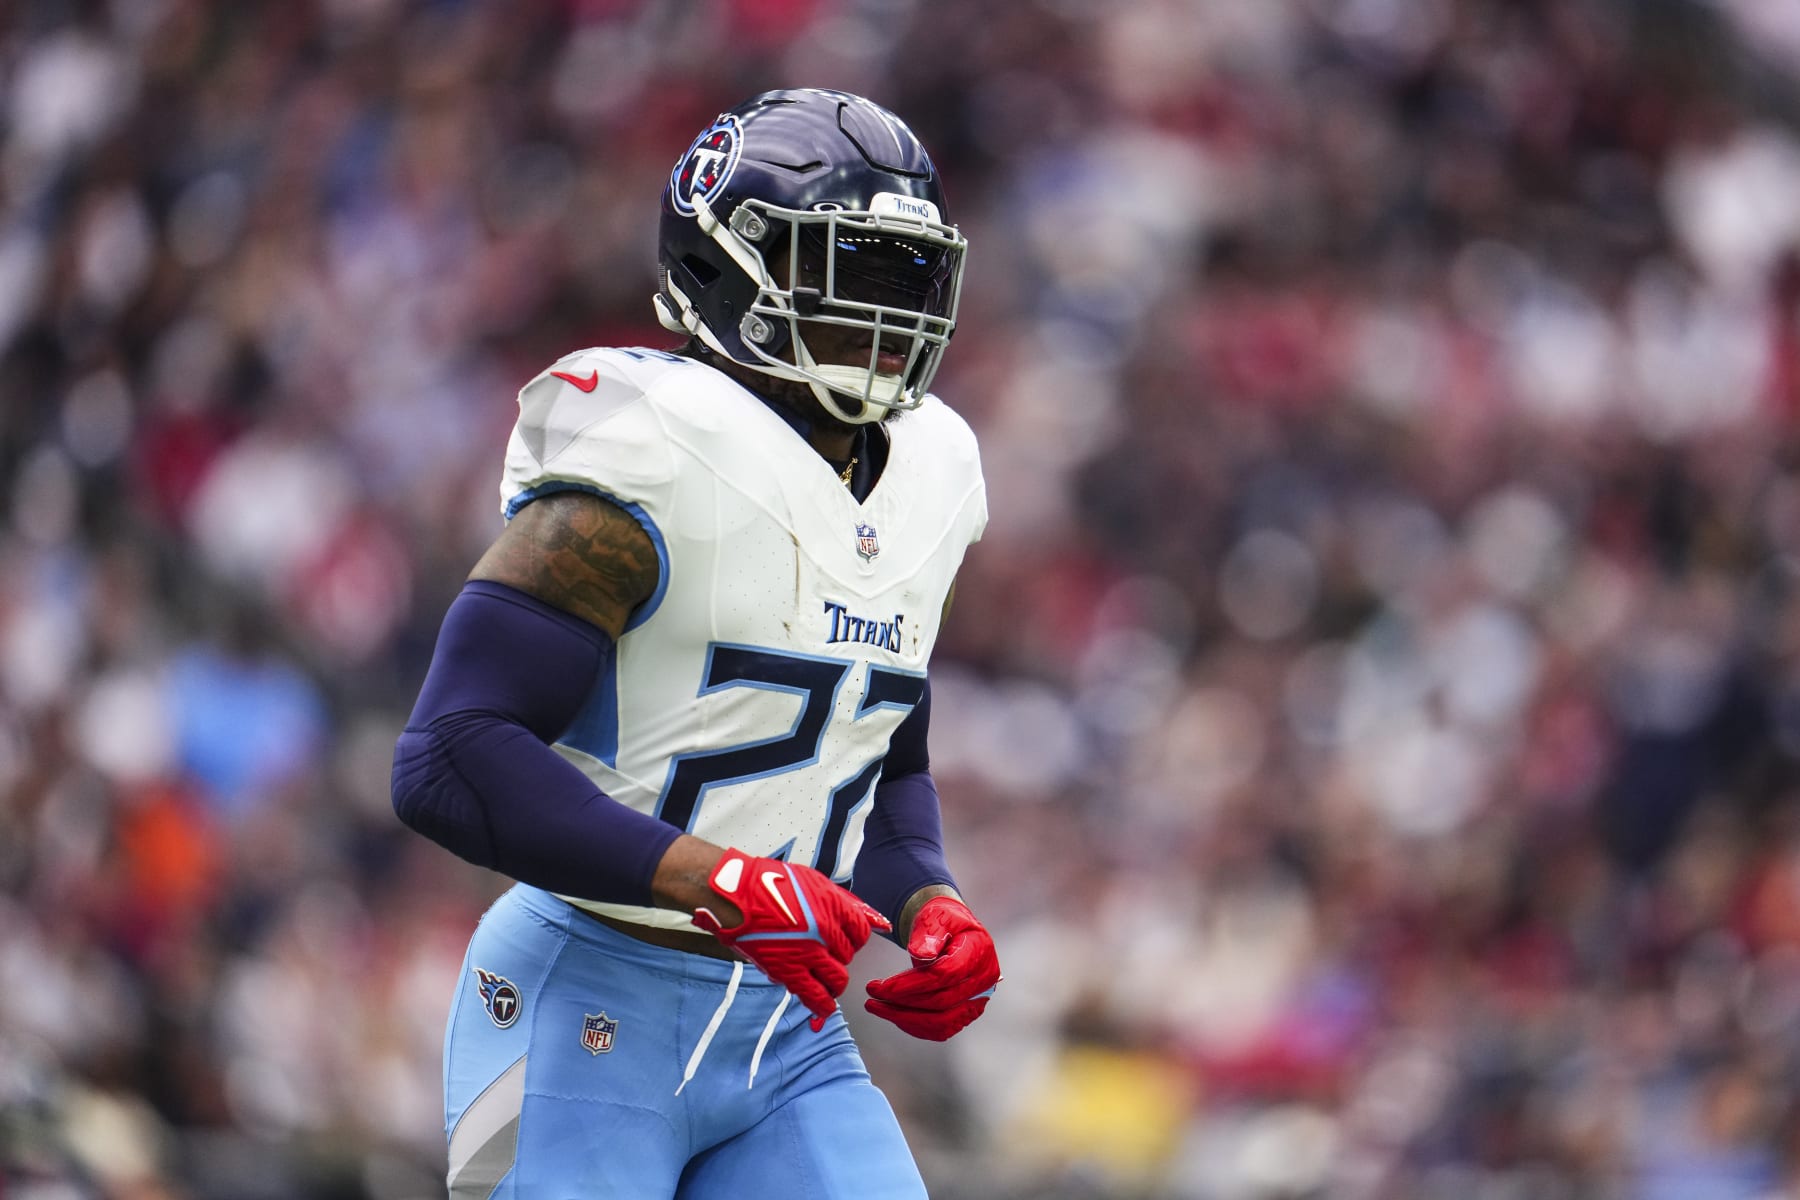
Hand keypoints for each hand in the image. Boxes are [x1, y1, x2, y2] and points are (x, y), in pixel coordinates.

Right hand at [691, 848, 890, 1029]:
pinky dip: (823, 1005)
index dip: (853, 938)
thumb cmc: (770, 883)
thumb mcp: (813, 883)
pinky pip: (815, 996)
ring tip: (826, 980)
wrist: (737, 895)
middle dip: (839, 956)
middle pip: (848, 955)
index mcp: (833, 906)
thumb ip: (843, 902)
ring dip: (834, 981)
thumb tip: (877, 920)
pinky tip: (823, 1006)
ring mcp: (808, 954)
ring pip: (838, 979)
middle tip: (824, 954)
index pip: (861, 932)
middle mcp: (825, 931)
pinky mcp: (789, 972)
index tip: (845, 940)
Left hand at [864, 896, 999, 1040]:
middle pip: (942, 1002)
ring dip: (905, 1019)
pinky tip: (894, 1015)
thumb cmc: (944, 920)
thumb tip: (920, 953)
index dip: (911, 984)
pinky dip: (915, 1026)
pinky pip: (942, 1028)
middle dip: (902, 1003)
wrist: (954, 929)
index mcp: (978, 952)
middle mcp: (983, 980)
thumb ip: (929, 933)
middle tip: (872, 997)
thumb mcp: (936, 916)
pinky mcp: (966, 1012)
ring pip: (942, 1022)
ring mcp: (977, 999)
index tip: (881, 986)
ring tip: (877, 1007)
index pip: (944, 975)